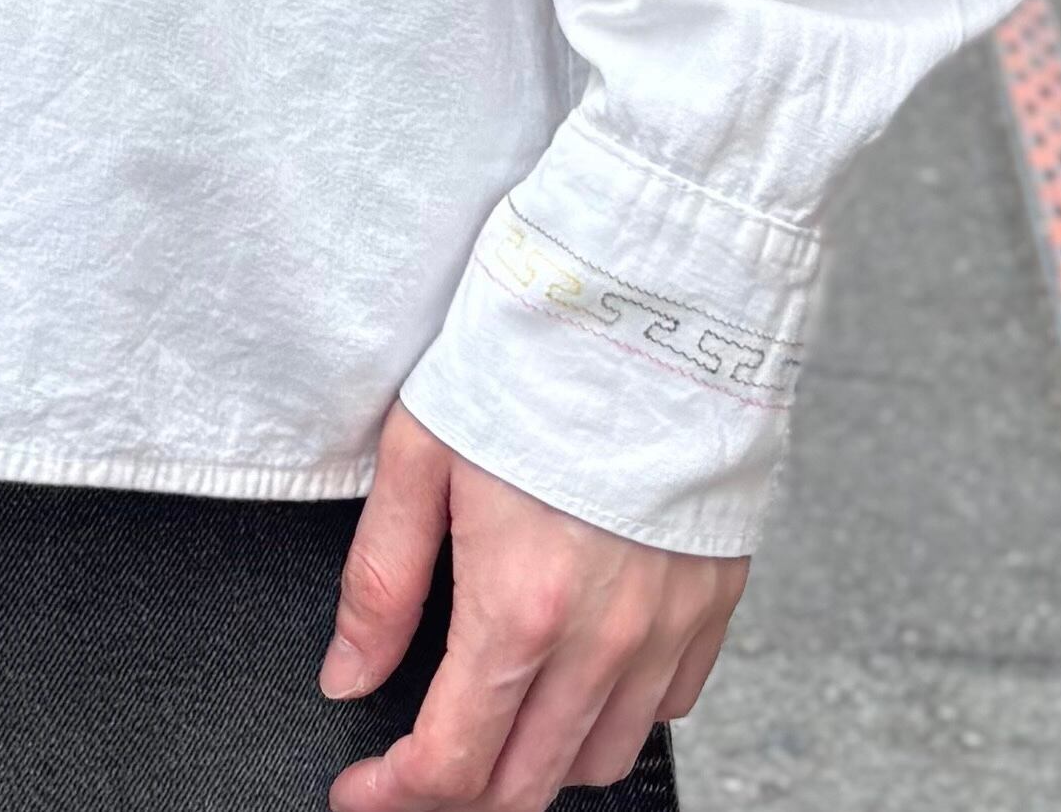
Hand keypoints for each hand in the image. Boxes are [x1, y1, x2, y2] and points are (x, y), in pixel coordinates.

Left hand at [322, 402, 744, 811]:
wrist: (651, 299)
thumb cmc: (531, 360)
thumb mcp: (419, 455)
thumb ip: (381, 580)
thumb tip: (347, 673)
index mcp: (520, 607)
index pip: (452, 765)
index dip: (393, 796)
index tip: (359, 789)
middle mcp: (603, 639)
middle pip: (525, 786)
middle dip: (456, 795)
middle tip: (409, 765)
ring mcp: (667, 629)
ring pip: (597, 760)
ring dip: (534, 762)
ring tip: (489, 715)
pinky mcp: (713, 604)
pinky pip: (663, 708)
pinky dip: (610, 714)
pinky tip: (572, 671)